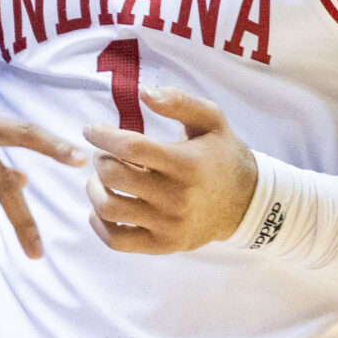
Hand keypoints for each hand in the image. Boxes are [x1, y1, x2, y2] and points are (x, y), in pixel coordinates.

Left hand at [82, 85, 257, 254]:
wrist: (246, 204)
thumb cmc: (221, 155)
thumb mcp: (211, 120)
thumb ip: (179, 102)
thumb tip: (144, 93)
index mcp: (186, 164)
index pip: (131, 147)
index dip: (102, 135)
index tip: (91, 130)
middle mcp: (177, 197)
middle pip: (113, 176)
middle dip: (99, 159)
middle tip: (104, 154)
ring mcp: (169, 225)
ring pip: (108, 208)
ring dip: (94, 189)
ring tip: (102, 179)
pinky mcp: (163, 245)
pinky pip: (116, 240)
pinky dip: (99, 223)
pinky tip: (105, 205)